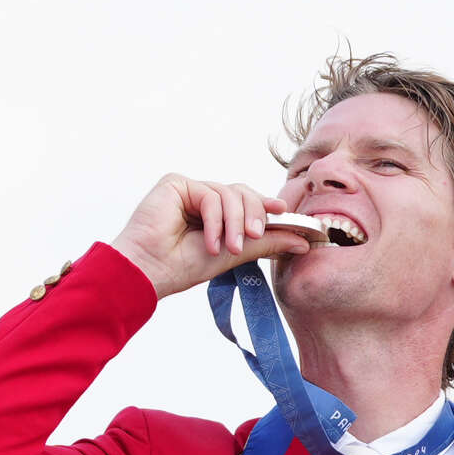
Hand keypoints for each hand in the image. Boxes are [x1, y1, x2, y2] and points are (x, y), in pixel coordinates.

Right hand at [112, 173, 309, 298]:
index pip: (247, 202)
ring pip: (230, 194)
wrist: (149, 270)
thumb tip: (303, 240)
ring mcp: (189, 190)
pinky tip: (209, 242)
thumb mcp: (233, 254)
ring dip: (234, 223)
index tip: (284, 211)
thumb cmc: (181, 267)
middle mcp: (202, 199)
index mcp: (215, 215)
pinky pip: (211, 194)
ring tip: (229, 248)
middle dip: (253, 214)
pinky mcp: (176, 183)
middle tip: (254, 236)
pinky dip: (215, 220)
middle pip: (242, 193)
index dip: (266, 205)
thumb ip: (266, 242)